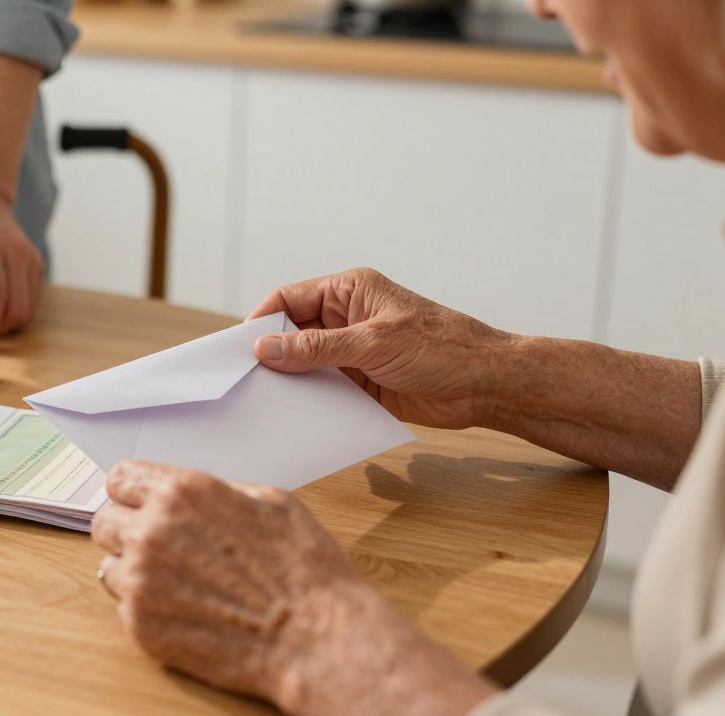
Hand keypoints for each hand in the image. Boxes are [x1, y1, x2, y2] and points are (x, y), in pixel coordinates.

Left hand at [91, 460, 494, 715]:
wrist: (316, 638)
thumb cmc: (303, 570)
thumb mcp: (270, 501)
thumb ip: (216, 492)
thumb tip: (190, 496)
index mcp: (181, 493)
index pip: (120, 479)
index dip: (133, 492)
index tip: (141, 504)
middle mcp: (151, 532)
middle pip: (104, 522)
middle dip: (129, 530)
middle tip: (160, 547)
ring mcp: (142, 582)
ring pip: (108, 566)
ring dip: (134, 571)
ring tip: (178, 583)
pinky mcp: (142, 626)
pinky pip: (123, 606)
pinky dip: (147, 607)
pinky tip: (186, 610)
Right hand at [248, 268, 515, 429]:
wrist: (485, 385)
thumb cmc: (441, 348)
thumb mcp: (373, 343)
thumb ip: (317, 348)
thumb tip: (266, 349)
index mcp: (349, 292)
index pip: (290, 298)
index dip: (262, 320)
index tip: (239, 347)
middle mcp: (346, 318)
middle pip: (292, 332)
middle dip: (271, 354)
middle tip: (245, 378)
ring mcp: (352, 352)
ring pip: (305, 364)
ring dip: (290, 381)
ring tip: (264, 400)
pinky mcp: (360, 382)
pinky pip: (323, 389)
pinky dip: (309, 401)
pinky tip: (295, 415)